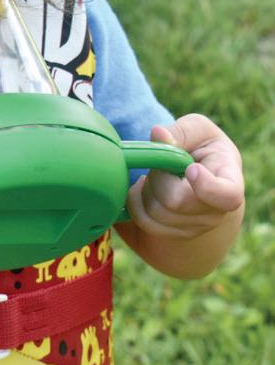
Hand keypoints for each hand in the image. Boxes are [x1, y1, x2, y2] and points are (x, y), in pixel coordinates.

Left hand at [126, 113, 244, 239]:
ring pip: (155, 213)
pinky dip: (135, 203)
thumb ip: (181, 132)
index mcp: (230, 181)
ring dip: (144, 189)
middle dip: (158, 177)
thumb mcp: (197, 130)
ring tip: (155, 175)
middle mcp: (217, 212)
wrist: (199, 176)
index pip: (227, 196)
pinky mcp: (174, 235)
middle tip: (161, 164)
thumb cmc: (200, 147)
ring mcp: (196, 228)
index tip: (191, 169)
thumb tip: (158, 133)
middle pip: (175, 201)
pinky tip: (145, 189)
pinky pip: (144, 222)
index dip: (208, 187)